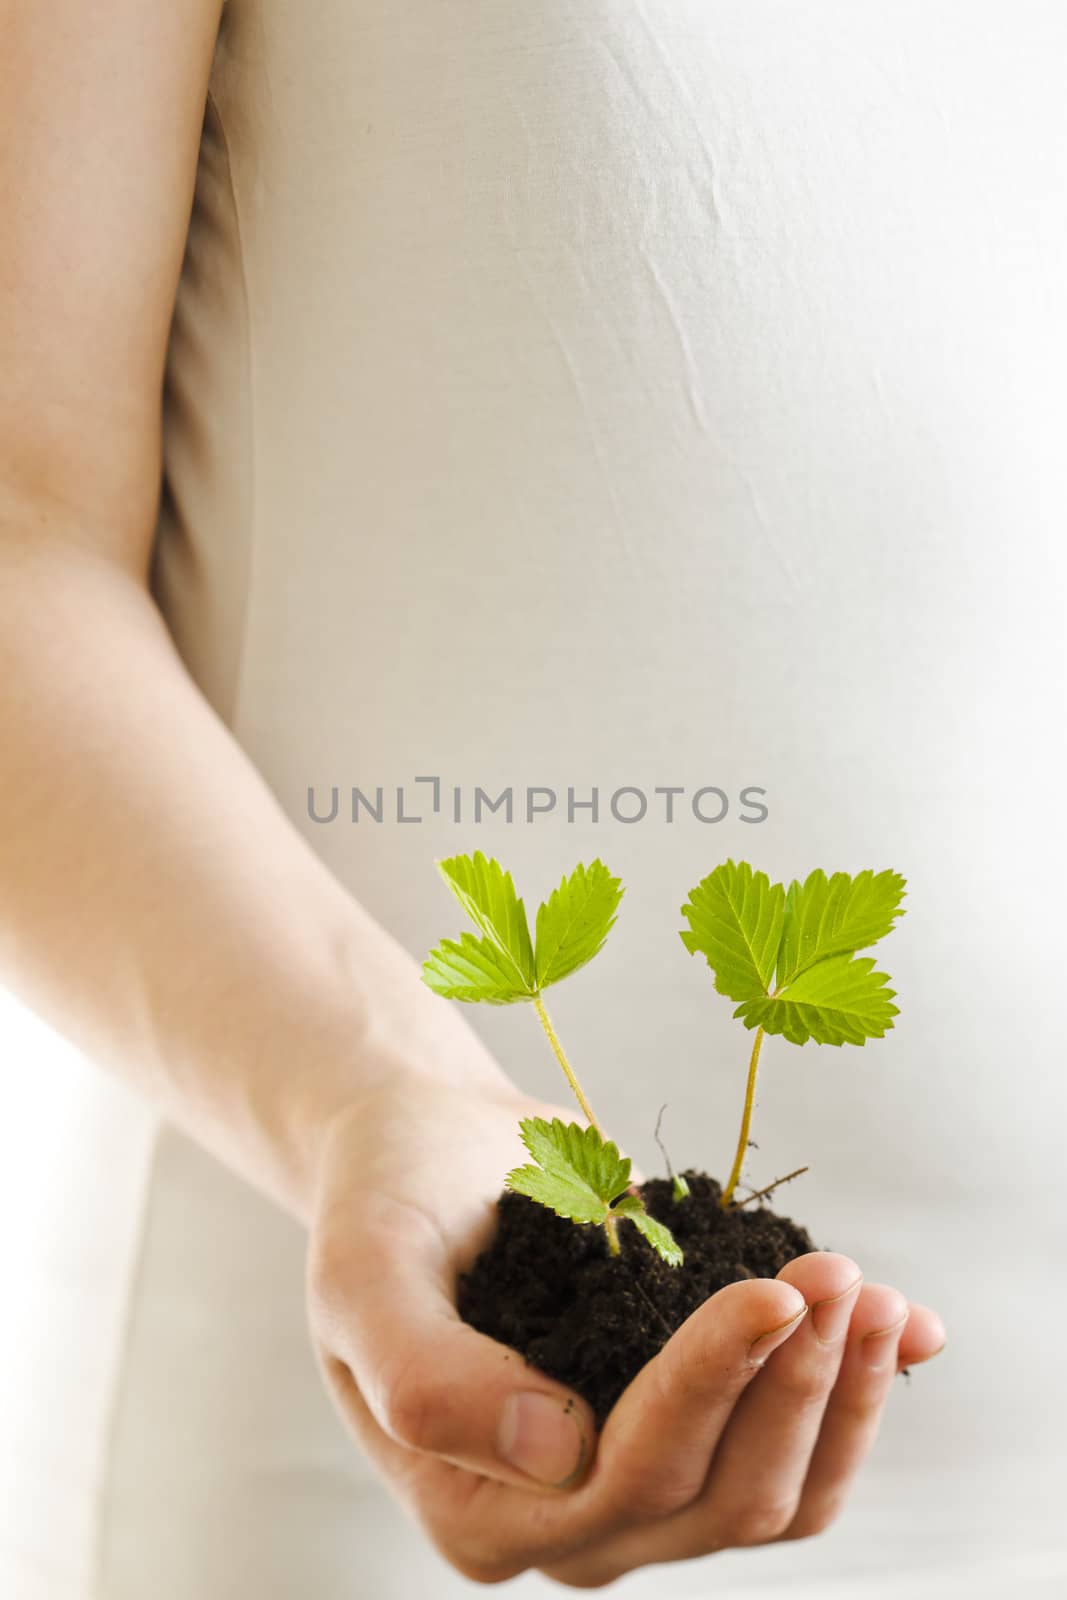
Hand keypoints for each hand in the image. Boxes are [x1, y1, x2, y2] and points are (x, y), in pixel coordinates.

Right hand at [307, 1068, 944, 1586]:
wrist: (427, 1149)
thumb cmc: (384, 1200)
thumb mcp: (363, 1272)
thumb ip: (426, 1379)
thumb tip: (554, 1449)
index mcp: (477, 1505)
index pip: (623, 1473)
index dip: (710, 1388)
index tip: (769, 1292)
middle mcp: (565, 1516)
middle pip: (717, 1496)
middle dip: (790, 1384)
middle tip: (835, 1275)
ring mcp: (633, 1480)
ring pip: (773, 1495)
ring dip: (838, 1398)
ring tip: (870, 1291)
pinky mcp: (688, 1428)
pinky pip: (795, 1453)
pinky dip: (856, 1397)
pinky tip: (906, 1328)